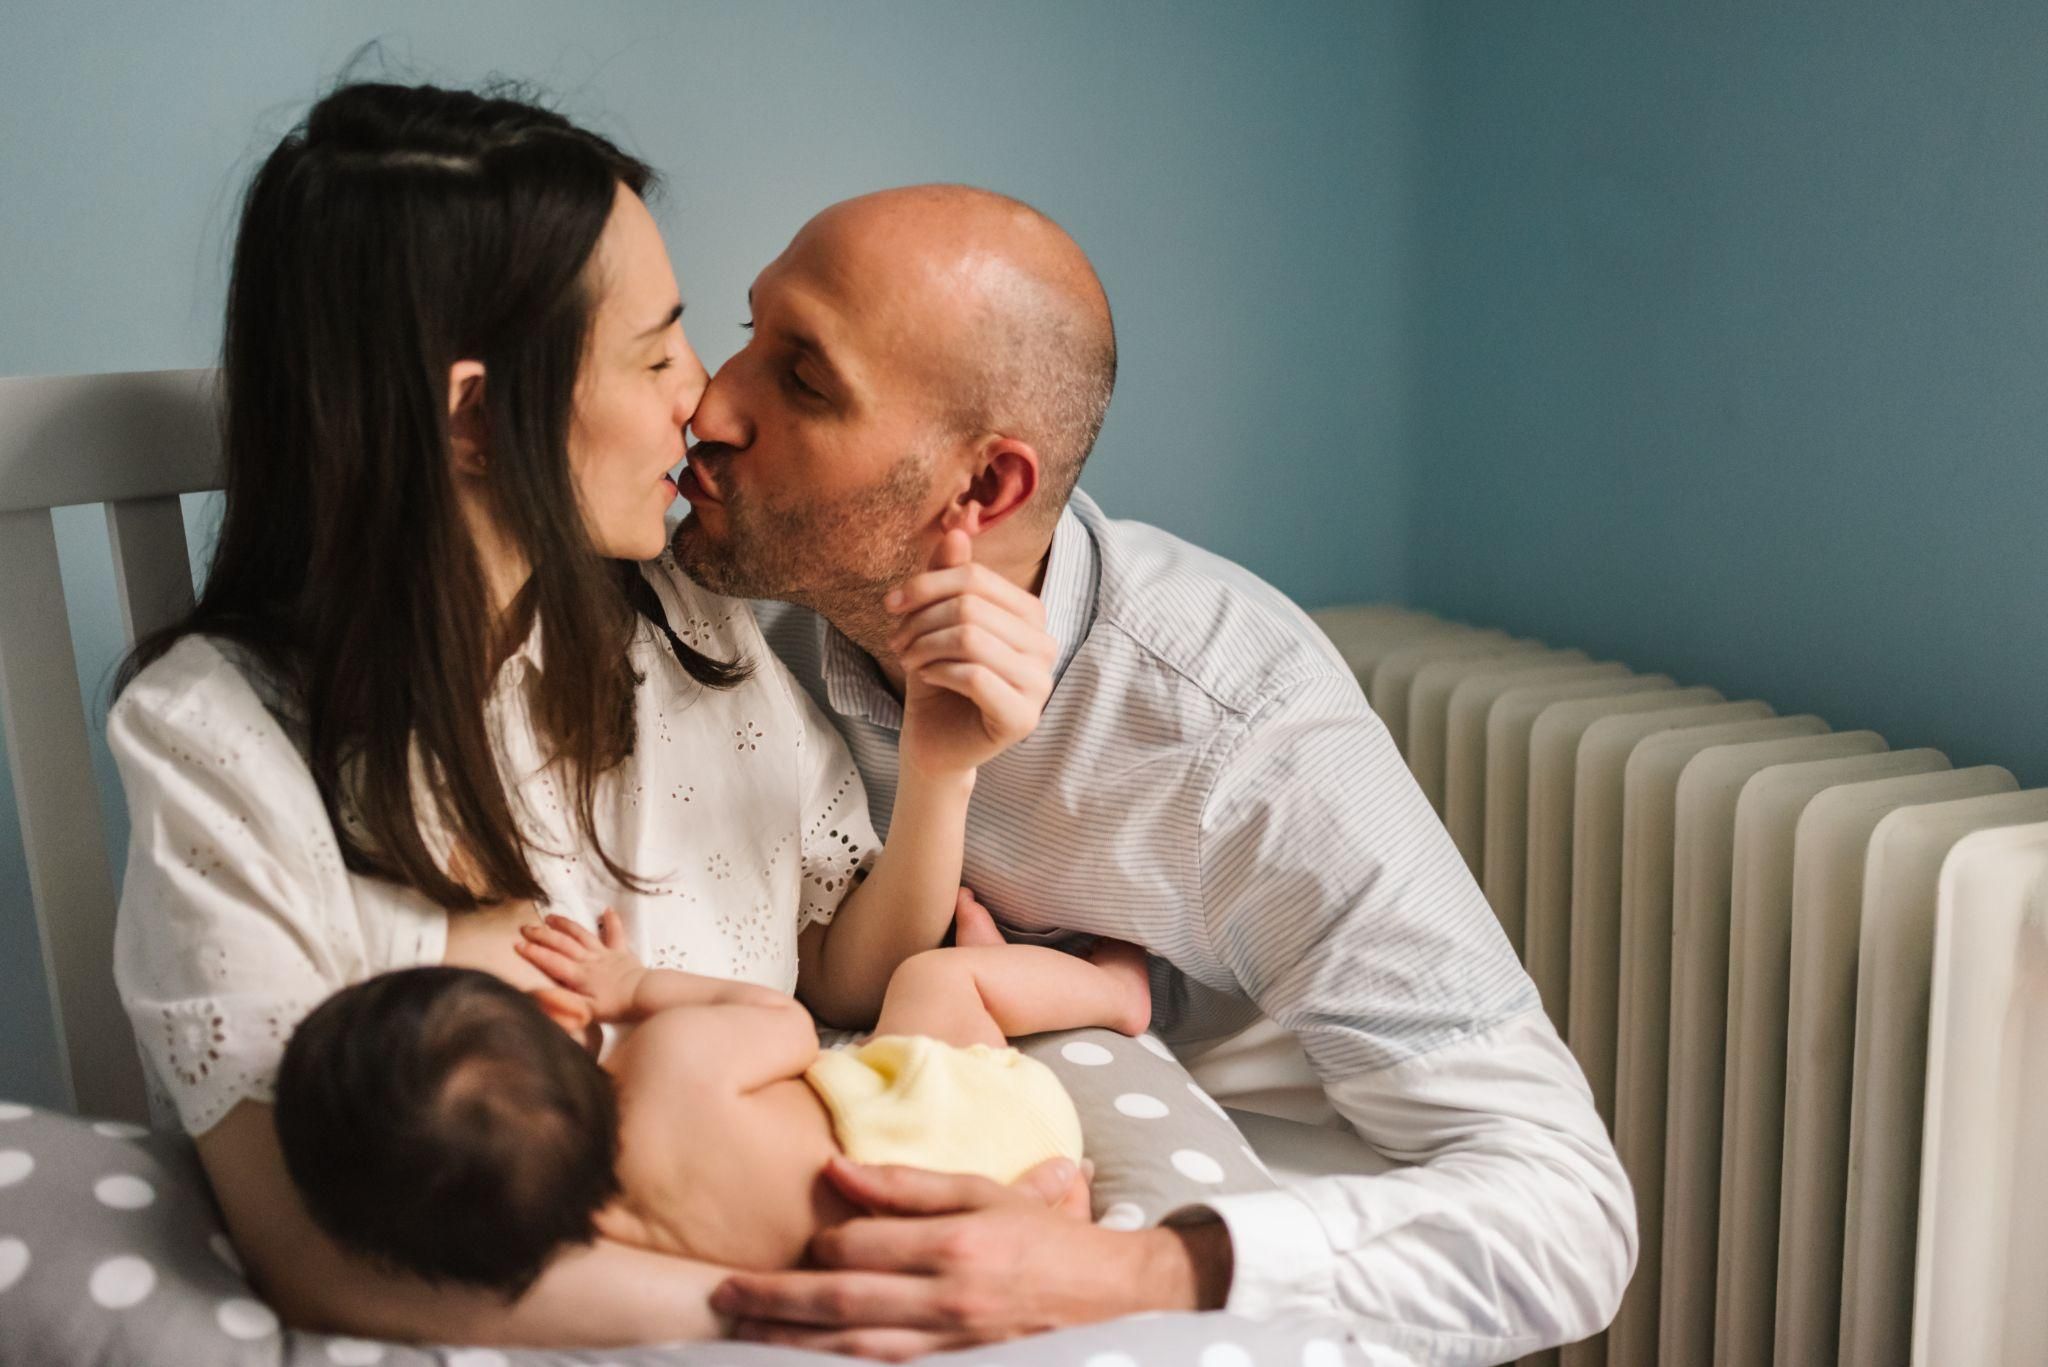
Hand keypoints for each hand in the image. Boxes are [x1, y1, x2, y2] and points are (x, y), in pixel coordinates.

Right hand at [514, 909, 644, 1021]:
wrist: (646, 994)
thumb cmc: (616, 1006)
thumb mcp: (586, 1010)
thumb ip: (562, 1002)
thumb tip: (536, 993)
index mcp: (579, 975)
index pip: (551, 961)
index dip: (533, 953)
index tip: (516, 944)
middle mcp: (589, 960)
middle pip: (562, 944)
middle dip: (542, 935)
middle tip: (525, 928)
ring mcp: (605, 953)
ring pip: (582, 934)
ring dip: (565, 925)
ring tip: (551, 917)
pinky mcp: (621, 952)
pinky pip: (616, 933)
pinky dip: (612, 921)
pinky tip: (607, 910)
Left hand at [711, 1157, 1227, 1359]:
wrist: (1116, 1300)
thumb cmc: (1045, 1239)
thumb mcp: (986, 1193)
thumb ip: (909, 1184)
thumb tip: (835, 1168)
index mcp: (956, 1244)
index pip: (862, 1246)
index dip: (818, 1245)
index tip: (789, 1243)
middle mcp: (950, 1300)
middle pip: (844, 1304)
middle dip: (776, 1302)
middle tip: (723, 1296)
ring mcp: (954, 1347)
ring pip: (856, 1353)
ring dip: (793, 1348)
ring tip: (744, 1338)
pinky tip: (808, 1366)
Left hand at [888, 529, 1055, 778]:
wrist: (934, 741)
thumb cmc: (938, 679)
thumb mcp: (935, 622)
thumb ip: (949, 578)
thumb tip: (957, 529)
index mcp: (1030, 614)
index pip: (977, 578)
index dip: (927, 584)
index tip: (891, 604)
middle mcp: (1045, 645)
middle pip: (971, 606)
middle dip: (921, 620)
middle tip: (897, 642)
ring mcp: (1040, 684)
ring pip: (971, 639)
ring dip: (925, 646)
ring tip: (908, 659)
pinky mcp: (1023, 717)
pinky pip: (975, 676)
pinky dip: (938, 672)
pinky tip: (928, 678)